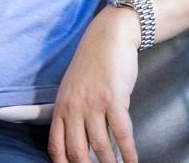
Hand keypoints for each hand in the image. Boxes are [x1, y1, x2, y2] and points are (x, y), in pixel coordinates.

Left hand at [49, 7, 139, 162]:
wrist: (108, 37)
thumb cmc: (92, 65)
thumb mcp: (72, 89)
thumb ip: (72, 115)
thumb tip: (81, 144)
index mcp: (61, 107)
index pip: (56, 146)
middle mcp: (74, 107)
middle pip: (77, 151)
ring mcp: (93, 104)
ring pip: (100, 146)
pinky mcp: (114, 99)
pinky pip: (122, 133)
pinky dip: (128, 151)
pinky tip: (132, 160)